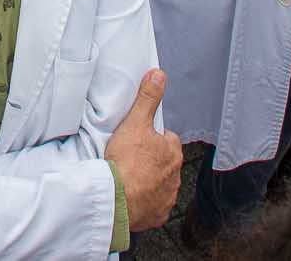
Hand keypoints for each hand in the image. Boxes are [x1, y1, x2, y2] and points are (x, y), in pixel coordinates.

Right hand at [103, 71, 181, 228]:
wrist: (116, 198)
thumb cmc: (126, 161)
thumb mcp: (135, 122)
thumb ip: (148, 98)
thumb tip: (159, 75)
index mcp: (172, 152)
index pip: (167, 139)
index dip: (152, 138)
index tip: (139, 140)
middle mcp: (175, 176)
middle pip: (164, 162)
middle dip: (151, 160)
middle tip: (130, 158)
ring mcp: (167, 197)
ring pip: (160, 183)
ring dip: (148, 180)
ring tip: (128, 176)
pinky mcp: (157, 214)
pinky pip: (153, 205)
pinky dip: (144, 201)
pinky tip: (131, 195)